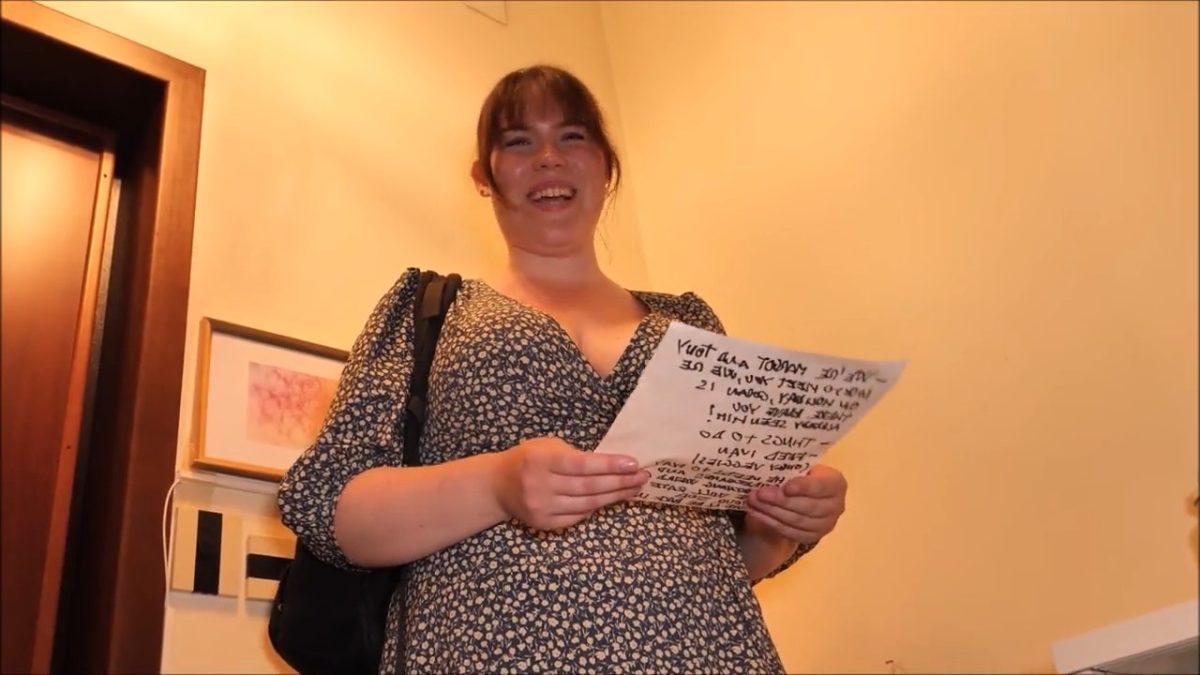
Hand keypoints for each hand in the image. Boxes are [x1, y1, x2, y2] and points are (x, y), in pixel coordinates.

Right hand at [493, 437, 647, 530]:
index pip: (582, 465)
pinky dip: (596, 508)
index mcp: (541, 460)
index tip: (634, 464)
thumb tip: (613, 465)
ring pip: (587, 504)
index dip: (610, 466)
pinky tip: (611, 499)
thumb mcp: (548, 447)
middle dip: (619, 482)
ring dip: (614, 496)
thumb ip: (574, 456)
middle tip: (642, 478)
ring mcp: (542, 507)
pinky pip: (578, 517)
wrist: (498, 485)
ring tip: (634, 489)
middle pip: (589, 487)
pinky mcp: (544, 523)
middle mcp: (540, 485)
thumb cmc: (529, 458)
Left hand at [745, 465, 846, 544]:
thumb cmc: (801, 475)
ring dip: (771, 512)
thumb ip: (791, 469)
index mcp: (836, 483)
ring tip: (752, 502)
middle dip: (780, 500)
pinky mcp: (813, 537)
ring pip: (797, 521)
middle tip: (758, 494)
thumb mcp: (800, 467)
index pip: (821, 486)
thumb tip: (768, 468)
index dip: (803, 487)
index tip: (785, 487)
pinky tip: (756, 514)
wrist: (805, 495)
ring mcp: (826, 524)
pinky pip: (791, 532)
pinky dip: (771, 523)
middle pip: (807, 506)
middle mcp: (836, 506)